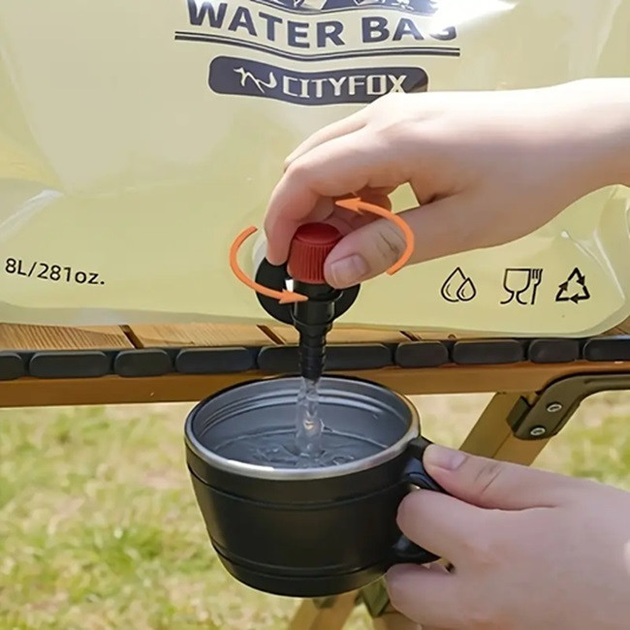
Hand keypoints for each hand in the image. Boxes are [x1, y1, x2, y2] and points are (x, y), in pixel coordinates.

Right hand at [264, 78, 629, 287]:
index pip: (306, 176)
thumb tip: (332, 271)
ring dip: (327, 204)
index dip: (282, 220)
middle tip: (321, 260)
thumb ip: (388, 247)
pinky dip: (351, 191)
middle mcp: (383, 117)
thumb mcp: (456, 227)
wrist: (570, 134)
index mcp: (392, 141)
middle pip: (309, 164)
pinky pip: (356, 155)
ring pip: (329, 159)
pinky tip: (380, 215)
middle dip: (302, 215)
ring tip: (356, 243)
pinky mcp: (406, 121)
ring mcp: (394, 114)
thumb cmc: (525, 179)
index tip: (282, 259)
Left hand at [385, 445, 629, 628]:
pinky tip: (509, 591)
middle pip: (402, 588)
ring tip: (485, 564)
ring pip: (434, 619)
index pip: (411, 517)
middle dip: (410, 557)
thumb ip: (488, 478)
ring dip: (440, 591)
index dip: (420, 496)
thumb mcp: (563, 495)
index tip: (438, 492)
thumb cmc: (628, 551)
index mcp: (490, 551)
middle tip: (444, 535)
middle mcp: (482, 608)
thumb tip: (435, 462)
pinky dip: (474, 612)